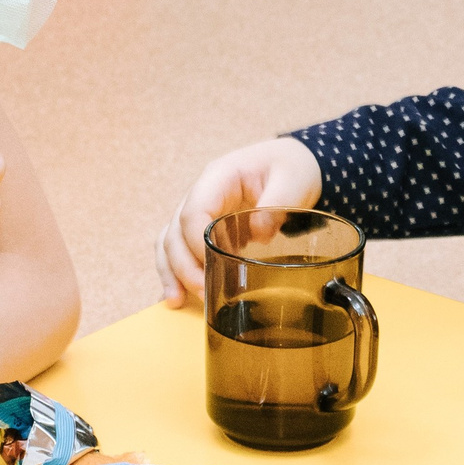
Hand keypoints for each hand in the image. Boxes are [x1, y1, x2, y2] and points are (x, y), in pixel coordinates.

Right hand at [157, 136, 322, 306]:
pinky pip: (179, 248)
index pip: (193, 211)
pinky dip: (175, 271)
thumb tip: (259, 233)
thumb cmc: (290, 167)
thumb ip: (278, 201)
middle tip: (203, 292)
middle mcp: (202, 193)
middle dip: (184, 265)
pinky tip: (176, 295)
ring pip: (170, 241)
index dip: (196, 242)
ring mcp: (200, 210)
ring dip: (171, 271)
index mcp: (219, 177)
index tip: (214, 267)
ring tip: (176, 300)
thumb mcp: (293, 179)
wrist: (291, 164)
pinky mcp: (204, 226)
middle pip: (176, 230)